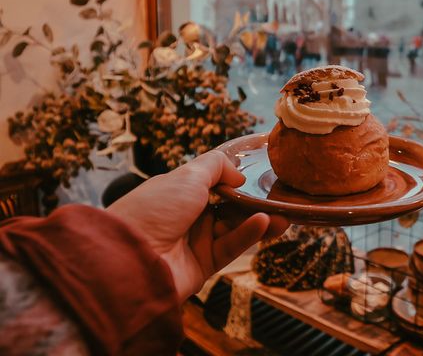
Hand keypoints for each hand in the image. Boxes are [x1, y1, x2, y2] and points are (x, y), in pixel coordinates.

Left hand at [107, 150, 288, 299]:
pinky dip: (249, 234)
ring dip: (259, 219)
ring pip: (235, 227)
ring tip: (283, 215)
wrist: (131, 258)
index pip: (213, 183)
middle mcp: (188, 216)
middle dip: (254, 202)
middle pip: (229, 206)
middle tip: (280, 198)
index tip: (260, 175)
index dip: (236, 180)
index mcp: (179, 192)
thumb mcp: (188, 175)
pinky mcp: (204, 264)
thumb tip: (238, 175)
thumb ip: (216, 167)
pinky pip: (232, 246)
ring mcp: (196, 241)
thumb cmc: (155, 209)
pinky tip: (265, 223)